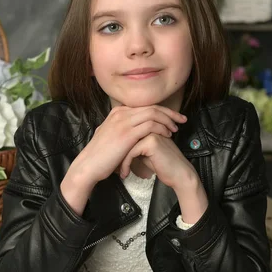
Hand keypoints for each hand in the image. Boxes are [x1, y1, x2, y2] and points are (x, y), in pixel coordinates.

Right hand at [67, 105, 186, 188]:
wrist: (89, 165)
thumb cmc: (101, 156)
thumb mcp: (110, 136)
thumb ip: (122, 129)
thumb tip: (135, 132)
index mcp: (118, 112)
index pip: (145, 106)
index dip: (162, 110)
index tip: (173, 117)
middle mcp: (121, 113)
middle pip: (152, 107)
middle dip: (170, 113)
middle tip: (182, 119)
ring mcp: (124, 122)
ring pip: (153, 113)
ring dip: (168, 120)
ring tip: (175, 129)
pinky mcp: (127, 133)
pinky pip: (150, 125)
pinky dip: (161, 128)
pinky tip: (167, 135)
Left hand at [119, 134, 208, 223]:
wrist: (179, 175)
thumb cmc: (162, 165)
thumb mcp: (144, 152)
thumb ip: (133, 144)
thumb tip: (117, 146)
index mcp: (148, 125)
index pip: (126, 132)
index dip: (118, 148)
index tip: (114, 163)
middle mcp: (150, 124)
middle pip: (124, 137)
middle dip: (117, 154)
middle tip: (113, 168)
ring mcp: (151, 131)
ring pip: (126, 144)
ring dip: (120, 160)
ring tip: (118, 172)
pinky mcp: (151, 141)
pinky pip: (131, 152)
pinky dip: (126, 164)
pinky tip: (125, 174)